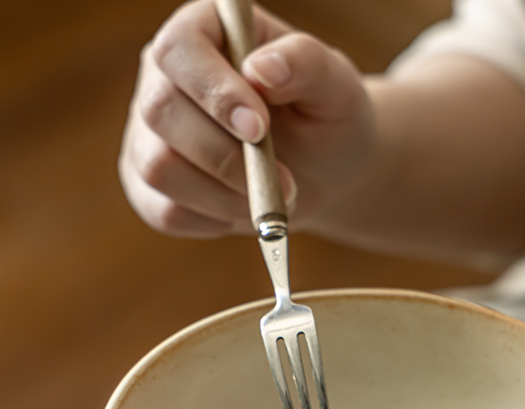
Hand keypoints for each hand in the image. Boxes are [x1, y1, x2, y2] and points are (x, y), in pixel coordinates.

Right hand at [119, 0, 373, 236]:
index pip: (179, 49)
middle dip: (226, 157)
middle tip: (285, 181)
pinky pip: (165, 211)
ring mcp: (150, 132)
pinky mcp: (150, 185)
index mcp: (204, 32)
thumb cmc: (328, 118)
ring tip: (272, 197)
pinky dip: (213, 220)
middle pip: (160, 111)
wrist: (326, 173)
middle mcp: (164, 77)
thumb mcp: (334, 86)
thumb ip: (304, 64)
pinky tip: (245, 208)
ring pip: (159, 167)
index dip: (213, 91)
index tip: (259, 128)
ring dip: (224, 195)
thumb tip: (262, 69)